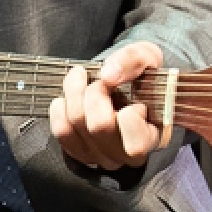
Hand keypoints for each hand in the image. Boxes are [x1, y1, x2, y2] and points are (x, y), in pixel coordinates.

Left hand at [49, 41, 166, 169]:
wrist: (122, 84)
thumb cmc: (139, 74)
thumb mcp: (146, 56)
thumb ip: (133, 60)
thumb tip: (108, 76)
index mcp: (152, 138)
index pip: (137, 144)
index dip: (130, 114)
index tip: (132, 94)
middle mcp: (126, 155)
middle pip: (99, 127)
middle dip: (95, 93)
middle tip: (99, 79)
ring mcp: (100, 155)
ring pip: (76, 125)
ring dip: (74, 94)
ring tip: (80, 77)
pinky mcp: (78, 151)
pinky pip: (60, 130)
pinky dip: (59, 108)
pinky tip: (68, 96)